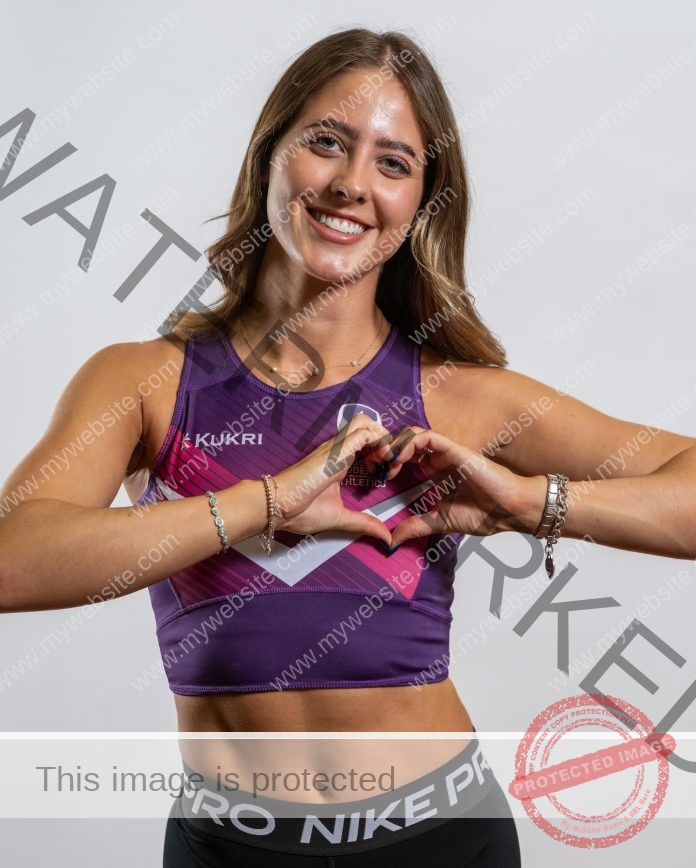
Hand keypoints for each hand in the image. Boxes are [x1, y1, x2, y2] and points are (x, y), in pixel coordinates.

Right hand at [272, 412, 393, 545]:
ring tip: (387, 460)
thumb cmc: (300, 510)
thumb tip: (385, 537)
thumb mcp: (340, 517)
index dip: (382, 452)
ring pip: (366, 422)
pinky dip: (380, 442)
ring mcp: (337, 447)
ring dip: (382, 437)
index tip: (387, 473)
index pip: (366, 441)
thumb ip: (364, 523)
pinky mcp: (337, 450)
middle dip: (386, 440)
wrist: (279, 506)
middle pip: (368, 425)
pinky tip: (382, 461)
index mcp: (339, 461)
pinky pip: (365, 432)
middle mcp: (339, 449)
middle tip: (390, 464)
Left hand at [364, 425, 546, 545]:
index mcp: (434, 473)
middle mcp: (437, 459)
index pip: (403, 458)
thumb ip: (416, 526)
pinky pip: (426, 436)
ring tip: (383, 463)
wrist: (509, 512)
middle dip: (383, 451)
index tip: (372, 477)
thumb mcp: (439, 522)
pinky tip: (399, 459)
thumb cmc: (484, 515)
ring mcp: (445, 452)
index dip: (385, 463)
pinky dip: (409, 443)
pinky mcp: (454, 449)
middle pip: (403, 443)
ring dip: (393, 446)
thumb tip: (392, 540)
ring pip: (411, 435)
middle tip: (371, 466)